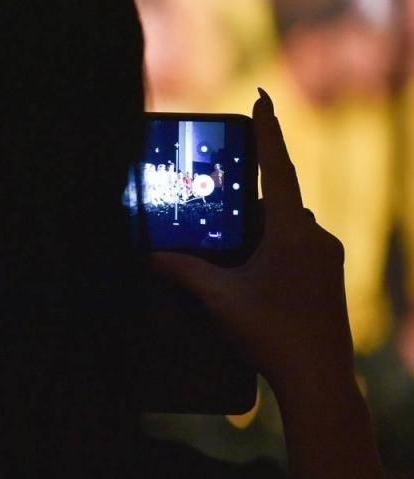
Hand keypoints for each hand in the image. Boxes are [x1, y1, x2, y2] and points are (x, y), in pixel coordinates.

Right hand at [153, 89, 355, 405]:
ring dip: (260, 225)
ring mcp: (327, 260)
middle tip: (220, 189)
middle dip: (249, 192)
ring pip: (288, 225)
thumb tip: (151, 254)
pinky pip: (298, 246)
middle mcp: (316, 237)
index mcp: (292, 231)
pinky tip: (250, 269)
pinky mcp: (328, 279)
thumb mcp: (219, 298)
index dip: (267, 131)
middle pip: (278, 198)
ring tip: (228, 238)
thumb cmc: (271, 334)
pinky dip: (273, 245)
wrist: (319, 380)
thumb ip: (184, 270)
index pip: (276, 168)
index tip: (262, 98)